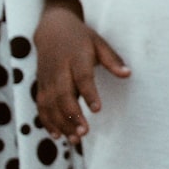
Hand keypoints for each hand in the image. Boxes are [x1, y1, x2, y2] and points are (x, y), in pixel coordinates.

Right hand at [34, 0, 129, 142]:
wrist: (52, 29)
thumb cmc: (80, 37)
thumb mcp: (99, 43)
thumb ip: (112, 59)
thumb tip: (128, 73)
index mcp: (76, 57)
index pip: (82, 77)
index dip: (89, 94)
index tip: (97, 109)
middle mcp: (59, 69)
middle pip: (63, 94)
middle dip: (72, 115)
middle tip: (84, 132)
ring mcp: (47, 78)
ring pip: (50, 104)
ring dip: (61, 123)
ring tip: (74, 139)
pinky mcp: (41, 85)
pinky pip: (41, 106)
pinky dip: (47, 121)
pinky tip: (57, 135)